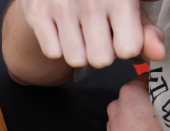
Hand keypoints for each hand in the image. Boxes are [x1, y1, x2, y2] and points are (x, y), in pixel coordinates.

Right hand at [20, 0, 165, 67]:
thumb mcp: (129, 5)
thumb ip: (145, 31)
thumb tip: (159, 54)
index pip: (128, 49)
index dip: (124, 47)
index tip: (119, 34)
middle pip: (101, 60)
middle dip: (100, 52)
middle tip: (97, 34)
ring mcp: (62, 5)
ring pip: (76, 59)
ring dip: (78, 51)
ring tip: (79, 31)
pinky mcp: (38, 11)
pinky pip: (52, 52)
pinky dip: (57, 46)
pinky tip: (61, 28)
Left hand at [107, 75, 169, 130]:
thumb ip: (167, 98)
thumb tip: (166, 100)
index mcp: (130, 93)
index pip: (148, 77)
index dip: (163, 83)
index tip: (168, 89)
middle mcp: (116, 107)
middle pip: (139, 96)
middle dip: (154, 101)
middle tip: (168, 110)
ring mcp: (111, 125)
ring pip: (133, 114)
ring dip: (146, 116)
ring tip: (162, 126)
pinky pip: (128, 130)